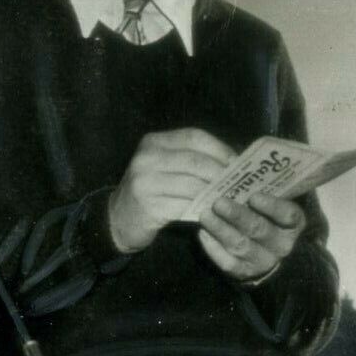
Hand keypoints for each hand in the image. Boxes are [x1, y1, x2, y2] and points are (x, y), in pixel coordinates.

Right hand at [108, 128, 235, 252]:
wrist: (117, 219)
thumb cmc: (150, 190)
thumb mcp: (164, 166)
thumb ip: (191, 159)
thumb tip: (233, 160)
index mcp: (153, 142)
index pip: (194, 136)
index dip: (219, 148)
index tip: (237, 161)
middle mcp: (147, 158)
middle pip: (196, 161)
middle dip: (221, 173)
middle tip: (238, 184)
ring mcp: (145, 182)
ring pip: (193, 185)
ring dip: (215, 194)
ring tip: (230, 198)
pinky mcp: (149, 207)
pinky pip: (185, 207)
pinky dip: (203, 209)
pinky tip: (213, 212)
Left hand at [198, 192, 306, 283]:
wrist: (264, 253)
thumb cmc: (265, 217)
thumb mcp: (270, 203)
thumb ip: (258, 188)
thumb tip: (231, 164)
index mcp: (292, 224)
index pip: (288, 215)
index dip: (272, 206)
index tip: (253, 196)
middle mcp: (281, 245)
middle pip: (259, 229)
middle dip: (237, 215)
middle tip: (219, 202)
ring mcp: (263, 261)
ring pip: (241, 245)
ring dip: (221, 229)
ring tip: (206, 215)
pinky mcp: (244, 273)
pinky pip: (228, 262)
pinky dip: (213, 248)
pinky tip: (203, 233)